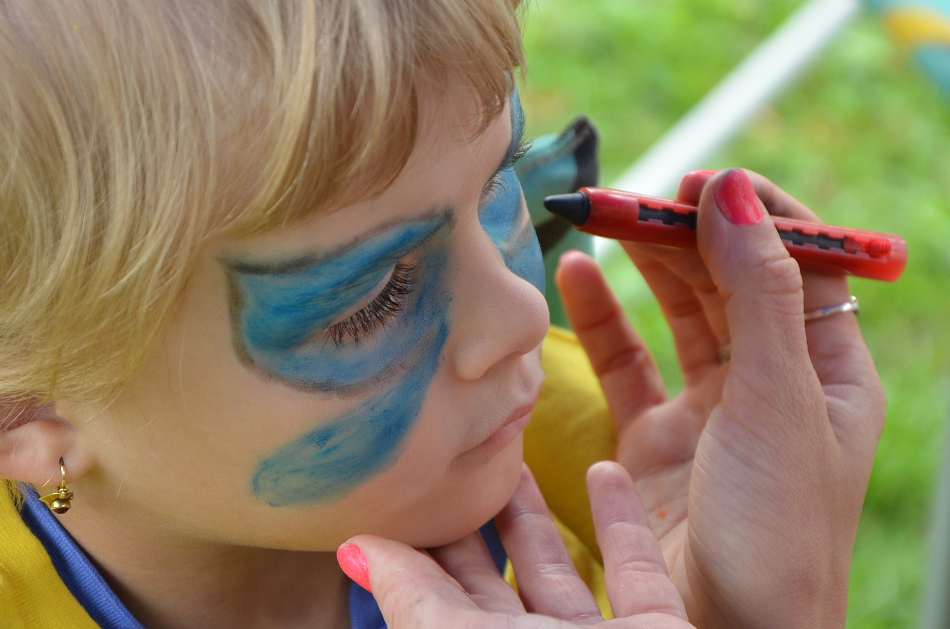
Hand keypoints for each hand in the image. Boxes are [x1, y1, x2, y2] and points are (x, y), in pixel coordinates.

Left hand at [341, 462, 694, 627]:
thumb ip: (409, 599)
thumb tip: (351, 550)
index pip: (435, 602)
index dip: (418, 552)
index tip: (406, 494)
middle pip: (493, 584)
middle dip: (473, 526)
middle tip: (457, 467)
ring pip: (557, 570)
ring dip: (537, 516)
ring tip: (517, 462)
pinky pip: (635, 566)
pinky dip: (620, 518)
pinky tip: (605, 468)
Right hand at [555, 169, 884, 627]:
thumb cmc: (777, 526)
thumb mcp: (778, 397)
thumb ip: (759, 290)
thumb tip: (735, 190)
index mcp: (828, 369)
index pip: (798, 264)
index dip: (754, 216)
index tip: (703, 181)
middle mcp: (772, 382)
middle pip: (730, 281)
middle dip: (685, 235)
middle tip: (634, 197)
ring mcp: (712, 409)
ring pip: (679, 314)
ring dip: (646, 267)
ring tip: (605, 221)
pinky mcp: (657, 438)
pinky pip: (629, 363)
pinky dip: (604, 319)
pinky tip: (578, 278)